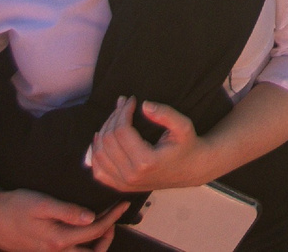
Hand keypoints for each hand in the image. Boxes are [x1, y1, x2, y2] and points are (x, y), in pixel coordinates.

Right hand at [0, 190, 128, 251]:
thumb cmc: (14, 207)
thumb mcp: (41, 204)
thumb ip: (67, 212)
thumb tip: (92, 218)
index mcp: (58, 240)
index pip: (95, 231)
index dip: (112, 218)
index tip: (122, 204)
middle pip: (92, 251)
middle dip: (108, 236)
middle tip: (115, 217)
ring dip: (96, 243)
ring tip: (103, 225)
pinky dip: (82, 244)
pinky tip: (82, 229)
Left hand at [86, 97, 206, 193]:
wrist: (191, 169)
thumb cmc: (187, 145)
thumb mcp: (183, 126)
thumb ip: (166, 114)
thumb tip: (144, 105)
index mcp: (145, 162)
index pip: (121, 131)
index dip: (123, 111)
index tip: (131, 99)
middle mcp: (131, 176)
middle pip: (108, 140)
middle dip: (114, 117)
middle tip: (123, 103)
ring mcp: (123, 184)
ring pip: (99, 153)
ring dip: (104, 130)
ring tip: (115, 116)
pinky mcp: (120, 186)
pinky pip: (98, 170)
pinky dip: (96, 153)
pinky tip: (101, 138)